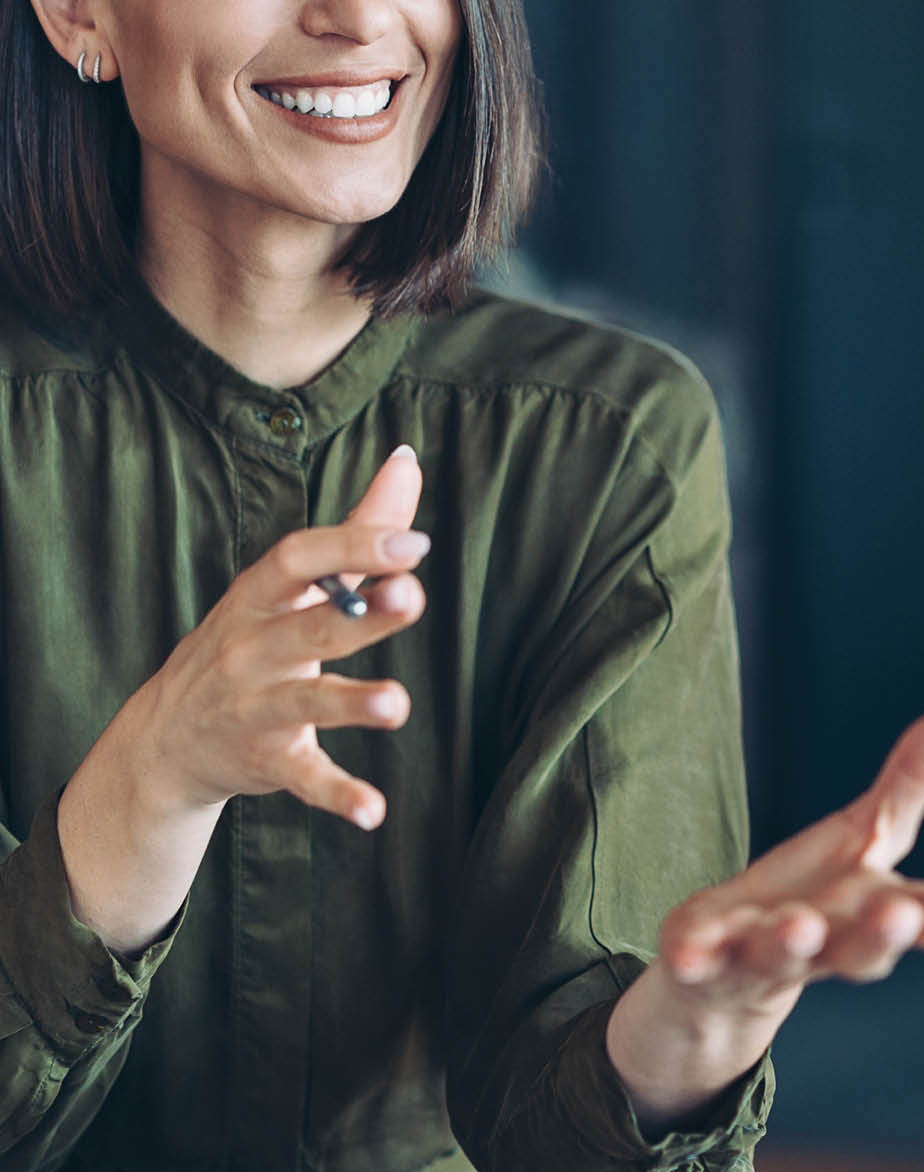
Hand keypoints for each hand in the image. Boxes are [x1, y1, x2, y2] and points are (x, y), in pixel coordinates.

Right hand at [138, 445, 427, 829]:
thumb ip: (358, 527)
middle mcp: (252, 649)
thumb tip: (407, 457)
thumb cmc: (250, 641)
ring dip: (352, 704)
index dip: (353, 547)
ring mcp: (255, 708)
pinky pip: (303, 778)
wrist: (165, 742)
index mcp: (261, 596)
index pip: (299, 559)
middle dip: (361, 614)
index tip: (414, 544)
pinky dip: (337, 795)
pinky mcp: (266, 763)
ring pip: (306, 703)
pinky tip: (374, 811)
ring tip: (398, 705)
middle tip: (414, 597)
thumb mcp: (292, 585)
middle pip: (309, 626)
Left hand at [606, 695, 923, 1127]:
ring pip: (783, 956)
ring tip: (798, 925)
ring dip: (792, 942)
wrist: (726, 977)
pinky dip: (694, 959)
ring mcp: (764, 957)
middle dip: (881, 935)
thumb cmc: (819, 895)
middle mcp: (828, 945)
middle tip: (899, 915)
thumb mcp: (870, 830)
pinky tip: (686, 954)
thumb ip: (921, 773)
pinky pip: (697, 962)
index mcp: (873, 914)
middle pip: (863, 949)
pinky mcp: (703, 960)